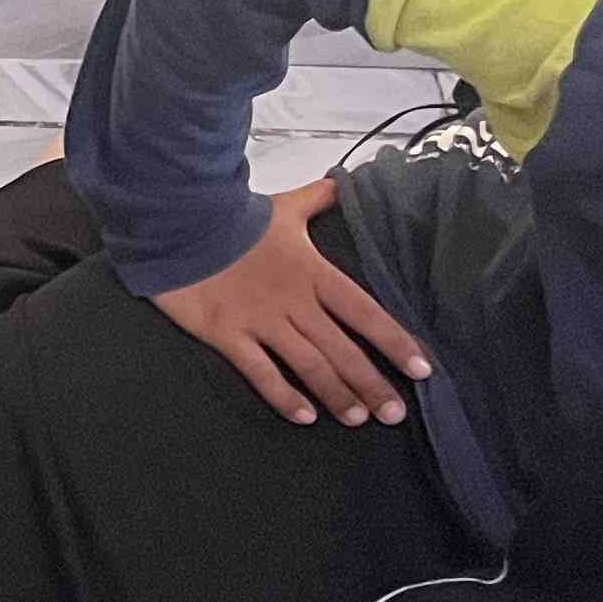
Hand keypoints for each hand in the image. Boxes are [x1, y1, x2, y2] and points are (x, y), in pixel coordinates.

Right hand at [148, 178, 434, 426]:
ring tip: (358, 419)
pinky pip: (261, 372)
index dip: (394, 341)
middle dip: (372, 382)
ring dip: (336, 394)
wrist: (181, 222)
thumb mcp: (284, 207)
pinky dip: (284, 396)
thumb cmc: (234, 217)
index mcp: (313, 273)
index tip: (421, 368)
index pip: (364, 312)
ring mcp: (261, 321)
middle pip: (342, 348)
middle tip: (394, 414)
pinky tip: (304, 417)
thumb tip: (345, 182)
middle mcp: (294, 302)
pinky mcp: (228, 334)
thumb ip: (318, 199)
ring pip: (309, 365)